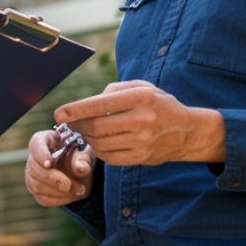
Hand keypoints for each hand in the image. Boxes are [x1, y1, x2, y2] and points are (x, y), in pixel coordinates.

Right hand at [24, 128, 96, 206]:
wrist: (80, 173)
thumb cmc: (80, 156)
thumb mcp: (86, 153)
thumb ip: (84, 159)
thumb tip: (82, 168)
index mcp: (45, 140)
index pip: (36, 143)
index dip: (40, 154)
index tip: (50, 162)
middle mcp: (34, 157)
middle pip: (34, 168)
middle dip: (53, 179)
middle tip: (69, 185)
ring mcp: (32, 175)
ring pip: (37, 185)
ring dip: (59, 191)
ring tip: (79, 190)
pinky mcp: (36, 191)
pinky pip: (43, 198)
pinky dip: (59, 199)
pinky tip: (72, 195)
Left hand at [54, 80, 224, 166]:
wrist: (187, 132)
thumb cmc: (159, 104)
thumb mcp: (142, 87)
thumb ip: (114, 91)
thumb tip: (87, 105)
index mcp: (141, 98)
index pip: (101, 104)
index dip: (76, 110)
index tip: (59, 114)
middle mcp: (143, 120)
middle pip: (97, 126)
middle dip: (78, 125)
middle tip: (69, 123)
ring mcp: (143, 141)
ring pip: (101, 143)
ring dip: (87, 138)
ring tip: (84, 131)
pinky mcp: (141, 158)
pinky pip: (110, 157)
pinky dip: (99, 150)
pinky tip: (98, 142)